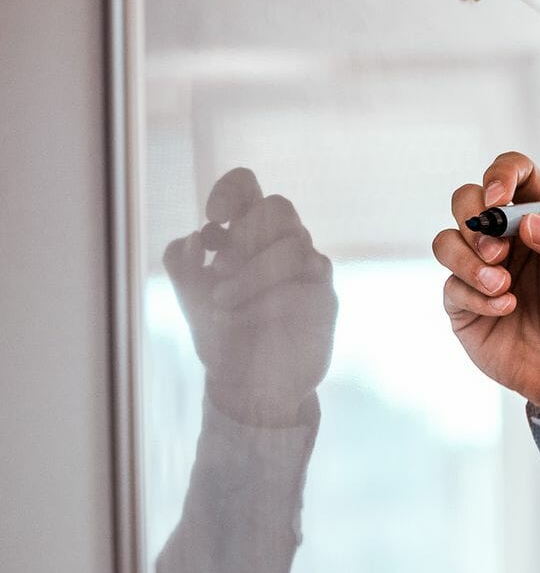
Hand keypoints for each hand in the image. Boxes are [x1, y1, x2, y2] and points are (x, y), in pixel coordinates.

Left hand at [164, 167, 336, 426]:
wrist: (246, 384)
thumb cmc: (221, 334)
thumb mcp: (188, 296)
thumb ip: (182, 261)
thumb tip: (200, 237)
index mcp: (245, 235)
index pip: (248, 187)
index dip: (233, 190)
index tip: (214, 217)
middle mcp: (279, 246)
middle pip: (278, 207)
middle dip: (246, 234)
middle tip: (220, 267)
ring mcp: (306, 270)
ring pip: (292, 244)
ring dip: (251, 273)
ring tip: (220, 303)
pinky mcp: (323, 297)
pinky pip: (305, 281)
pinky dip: (267, 298)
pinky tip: (238, 318)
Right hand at [434, 151, 539, 415]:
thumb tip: (529, 222)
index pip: (514, 173)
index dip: (501, 174)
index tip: (499, 198)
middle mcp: (506, 237)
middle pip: (467, 199)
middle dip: (475, 219)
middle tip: (499, 251)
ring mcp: (480, 269)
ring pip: (446, 240)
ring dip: (468, 260)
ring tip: (503, 286)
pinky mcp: (463, 303)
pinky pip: (450, 285)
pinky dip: (475, 296)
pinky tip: (506, 309)